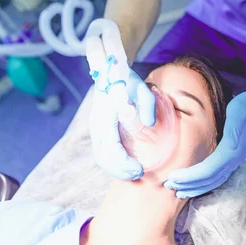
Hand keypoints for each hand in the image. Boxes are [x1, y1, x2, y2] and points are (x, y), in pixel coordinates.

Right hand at [86, 30, 155, 180]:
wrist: (109, 69)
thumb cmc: (126, 79)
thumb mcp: (140, 86)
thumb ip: (147, 103)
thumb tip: (150, 123)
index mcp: (105, 113)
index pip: (110, 145)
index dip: (123, 162)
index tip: (139, 169)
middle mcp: (97, 122)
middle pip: (103, 155)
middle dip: (120, 170)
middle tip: (139, 175)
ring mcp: (95, 126)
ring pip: (100, 155)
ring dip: (116, 168)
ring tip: (133, 173)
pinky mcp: (97, 128)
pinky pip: (102, 151)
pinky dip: (112, 162)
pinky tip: (126, 164)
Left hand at [164, 85, 245, 197]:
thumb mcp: (239, 112)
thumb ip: (234, 129)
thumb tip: (231, 145)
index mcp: (232, 150)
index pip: (207, 170)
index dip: (190, 177)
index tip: (172, 177)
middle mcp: (234, 160)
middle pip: (209, 179)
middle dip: (188, 185)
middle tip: (168, 186)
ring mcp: (234, 160)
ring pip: (213, 181)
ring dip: (195, 187)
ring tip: (179, 191)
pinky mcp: (233, 157)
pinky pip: (217, 176)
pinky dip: (204, 183)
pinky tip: (195, 183)